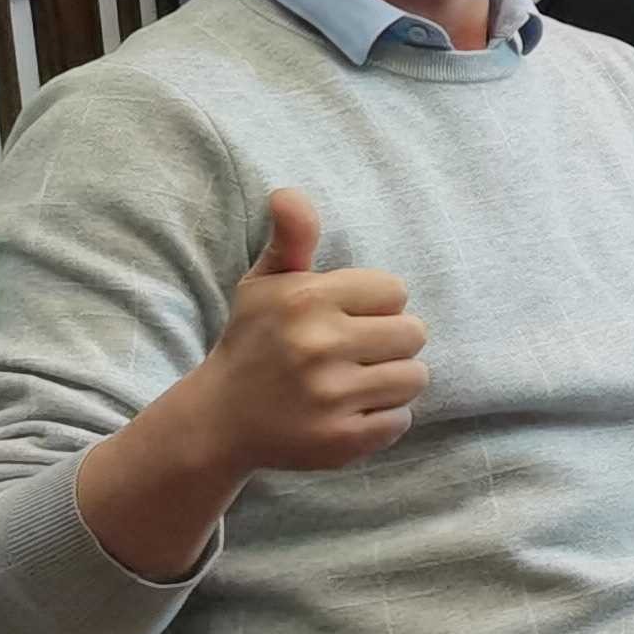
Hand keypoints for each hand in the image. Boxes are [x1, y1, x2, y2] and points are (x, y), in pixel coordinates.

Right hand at [185, 189, 429, 472]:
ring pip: (414, 377)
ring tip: (351, 381)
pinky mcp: (341, 440)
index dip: (374, 304)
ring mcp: (330, 397)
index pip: (395, 290)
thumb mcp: (266, 284)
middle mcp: (318, 346)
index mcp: (306, 301)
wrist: (219, 420)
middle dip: (388, 341)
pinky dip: (381, 419)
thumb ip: (292, 238)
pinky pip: (401, 420)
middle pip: (414, 333)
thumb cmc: (254, 341)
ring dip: (390, 380)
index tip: (343, 317)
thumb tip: (288, 193)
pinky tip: (345, 412)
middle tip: (351, 352)